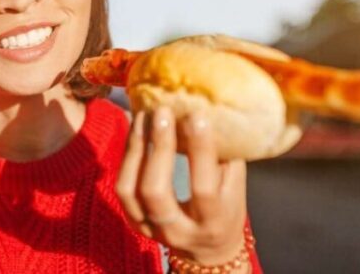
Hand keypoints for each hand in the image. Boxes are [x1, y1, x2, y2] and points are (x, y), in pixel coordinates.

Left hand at [116, 106, 247, 263]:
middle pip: (156, 191)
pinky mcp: (133, 222)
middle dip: (159, 147)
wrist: (207, 248)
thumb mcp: (235, 188)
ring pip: (131, 189)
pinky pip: (123, 188)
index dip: (199, 151)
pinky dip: (128, 156)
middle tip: (163, 112)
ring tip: (144, 116)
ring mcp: (150, 229)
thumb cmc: (227, 210)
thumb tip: (214, 111)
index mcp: (211, 223)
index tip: (197, 116)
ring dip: (137, 148)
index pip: (203, 189)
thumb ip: (226, 157)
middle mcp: (178, 230)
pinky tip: (136, 131)